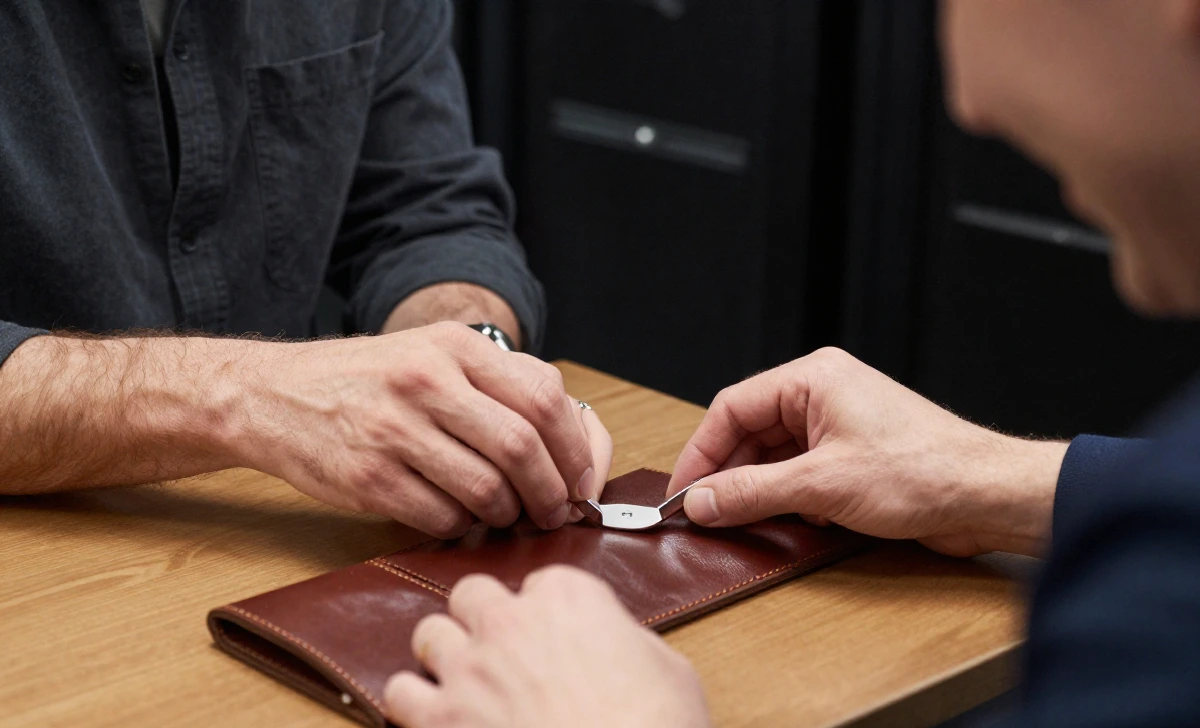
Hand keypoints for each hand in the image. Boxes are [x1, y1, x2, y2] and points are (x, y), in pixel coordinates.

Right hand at [238, 322, 612, 535]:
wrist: (275, 396)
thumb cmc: (369, 380)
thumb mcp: (434, 353)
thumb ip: (499, 382)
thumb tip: (574, 436)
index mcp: (454, 346)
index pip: (544, 396)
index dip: (576, 447)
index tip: (582, 478)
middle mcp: (426, 380)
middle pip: (522, 447)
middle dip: (552, 491)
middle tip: (556, 511)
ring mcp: (394, 429)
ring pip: (487, 489)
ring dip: (508, 513)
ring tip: (505, 514)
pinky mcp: (368, 476)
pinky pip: (442, 515)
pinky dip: (462, 524)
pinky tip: (457, 515)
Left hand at [384, 566, 710, 727]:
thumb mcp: (668, 668)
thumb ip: (624, 640)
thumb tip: (611, 645)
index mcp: (567, 597)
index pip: (541, 582)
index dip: (547, 612)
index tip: (554, 634)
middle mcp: (510, 622)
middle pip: (473, 594)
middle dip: (484, 618)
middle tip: (503, 650)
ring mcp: (469, 670)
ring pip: (429, 634)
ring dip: (446, 654)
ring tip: (466, 680)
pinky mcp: (440, 721)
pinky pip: (399, 693)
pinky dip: (413, 703)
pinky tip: (435, 716)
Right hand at [667, 348, 1067, 556]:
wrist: (987, 496)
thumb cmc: (923, 471)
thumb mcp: (821, 486)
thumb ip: (751, 492)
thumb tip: (702, 500)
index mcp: (813, 379)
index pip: (732, 408)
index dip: (701, 451)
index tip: (683, 491)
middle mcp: (823, 394)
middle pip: (751, 432)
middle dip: (729, 474)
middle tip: (706, 512)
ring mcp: (840, 425)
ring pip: (775, 455)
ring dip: (762, 489)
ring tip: (748, 519)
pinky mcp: (854, 455)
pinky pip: (802, 471)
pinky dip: (792, 497)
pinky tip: (802, 518)